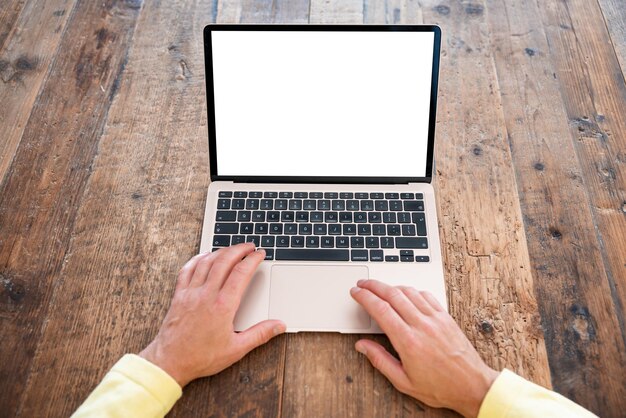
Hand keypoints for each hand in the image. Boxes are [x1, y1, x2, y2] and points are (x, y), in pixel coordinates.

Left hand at [140, 243, 285, 386]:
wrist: (170, 362)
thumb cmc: (201, 357)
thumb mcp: (236, 349)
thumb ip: (260, 334)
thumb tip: (278, 325)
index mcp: (223, 306)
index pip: (241, 273)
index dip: (252, 260)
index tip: (259, 254)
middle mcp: (206, 295)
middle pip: (224, 261)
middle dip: (239, 249)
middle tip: (249, 246)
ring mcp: (191, 293)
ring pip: (207, 262)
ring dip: (221, 251)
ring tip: (231, 249)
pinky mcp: (179, 296)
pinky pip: (187, 270)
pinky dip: (198, 259)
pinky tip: (204, 256)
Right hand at [350, 280, 498, 417]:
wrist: (473, 386)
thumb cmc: (441, 387)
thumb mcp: (403, 381)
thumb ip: (380, 360)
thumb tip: (362, 346)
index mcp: (408, 342)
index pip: (381, 310)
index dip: (365, 297)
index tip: (356, 292)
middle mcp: (422, 326)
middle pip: (393, 295)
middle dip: (374, 286)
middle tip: (363, 284)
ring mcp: (435, 319)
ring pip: (409, 292)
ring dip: (392, 286)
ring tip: (381, 288)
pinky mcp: (446, 317)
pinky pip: (426, 296)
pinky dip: (412, 291)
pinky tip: (406, 294)